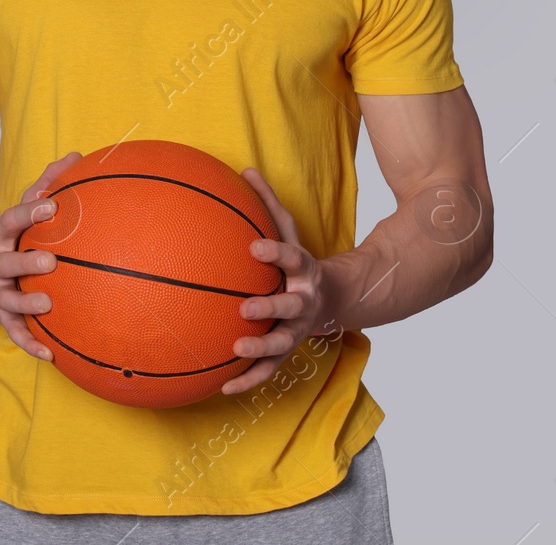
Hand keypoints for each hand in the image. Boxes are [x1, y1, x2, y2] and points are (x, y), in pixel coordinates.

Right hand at [0, 151, 81, 361]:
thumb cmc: (9, 236)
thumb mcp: (21, 209)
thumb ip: (47, 184)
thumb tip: (78, 157)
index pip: (11, 220)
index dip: (29, 213)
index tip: (51, 206)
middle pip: (6, 263)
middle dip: (26, 262)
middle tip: (50, 261)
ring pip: (8, 299)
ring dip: (27, 303)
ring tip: (48, 304)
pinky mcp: (1, 314)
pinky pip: (15, 331)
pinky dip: (29, 343)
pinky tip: (50, 355)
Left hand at [222, 167, 332, 395]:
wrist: (331, 298)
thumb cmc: (297, 260)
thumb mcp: (286, 230)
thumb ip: (267, 203)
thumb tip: (244, 169)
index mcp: (303, 271)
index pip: (292, 258)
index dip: (275, 253)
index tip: (254, 246)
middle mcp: (304, 302)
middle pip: (291, 307)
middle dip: (270, 307)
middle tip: (246, 307)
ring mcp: (297, 330)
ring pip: (283, 343)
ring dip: (262, 348)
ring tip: (236, 348)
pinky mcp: (287, 351)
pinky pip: (268, 370)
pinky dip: (249, 379)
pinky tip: (224, 387)